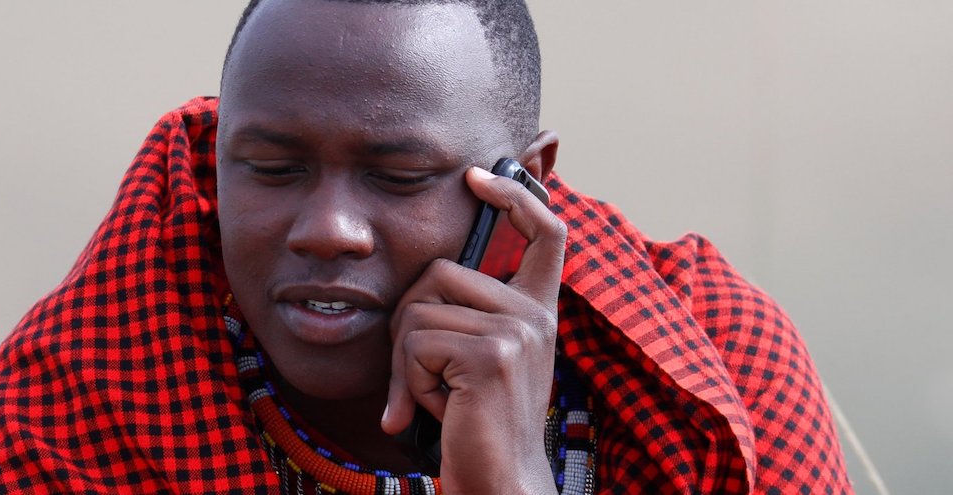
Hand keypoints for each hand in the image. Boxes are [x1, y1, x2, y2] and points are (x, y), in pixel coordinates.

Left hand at [381, 166, 566, 493]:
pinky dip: (411, 383)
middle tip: (422, 380)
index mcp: (535, 311)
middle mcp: (534, 315)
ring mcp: (516, 332)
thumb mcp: (474, 362)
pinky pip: (415, 344)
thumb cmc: (474, 428)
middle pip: (436, 273)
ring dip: (407, 364)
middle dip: (406, 326)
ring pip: (416, 312)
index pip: (545, 232)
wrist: (499, 483)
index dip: (514, 195)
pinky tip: (441, 410)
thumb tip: (421, 278)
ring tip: (439, 399)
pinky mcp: (490, 356)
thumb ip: (460, 318)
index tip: (476, 175)